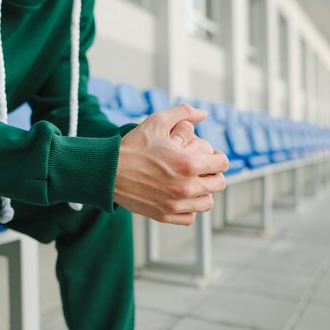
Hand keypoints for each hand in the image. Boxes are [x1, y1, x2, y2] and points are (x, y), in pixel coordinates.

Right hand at [114, 104, 228, 225]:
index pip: (222, 164)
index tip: (210, 155)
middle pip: (219, 184)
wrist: (107, 171)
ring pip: (207, 203)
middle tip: (202, 168)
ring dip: (204, 192)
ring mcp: (175, 204)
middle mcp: (186, 187)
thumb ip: (184, 112)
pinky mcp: (164, 215)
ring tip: (193, 183)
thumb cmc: (133, 146)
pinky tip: (181, 197)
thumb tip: (203, 113)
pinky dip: (189, 208)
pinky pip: (190, 217)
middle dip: (213, 174)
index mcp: (189, 164)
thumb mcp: (157, 121)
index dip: (218, 157)